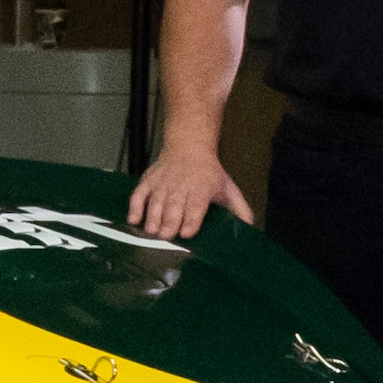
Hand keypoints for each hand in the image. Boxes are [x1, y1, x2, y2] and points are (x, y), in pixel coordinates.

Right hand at [126, 139, 253, 239]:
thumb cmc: (208, 172)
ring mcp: (162, 184)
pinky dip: (134, 208)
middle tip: (166, 236)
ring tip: (152, 232)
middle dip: (168, 223)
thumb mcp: (228, 188)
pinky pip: (138, 195)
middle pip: (172, 207)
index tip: (186, 233)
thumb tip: (249, 228)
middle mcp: (180, 186)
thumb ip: (240, 210)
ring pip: (154, 203)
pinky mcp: (148, 181)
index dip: (190, 221)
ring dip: (152, 219)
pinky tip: (134, 220)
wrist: (188, 146)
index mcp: (201, 188)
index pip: (195, 207)